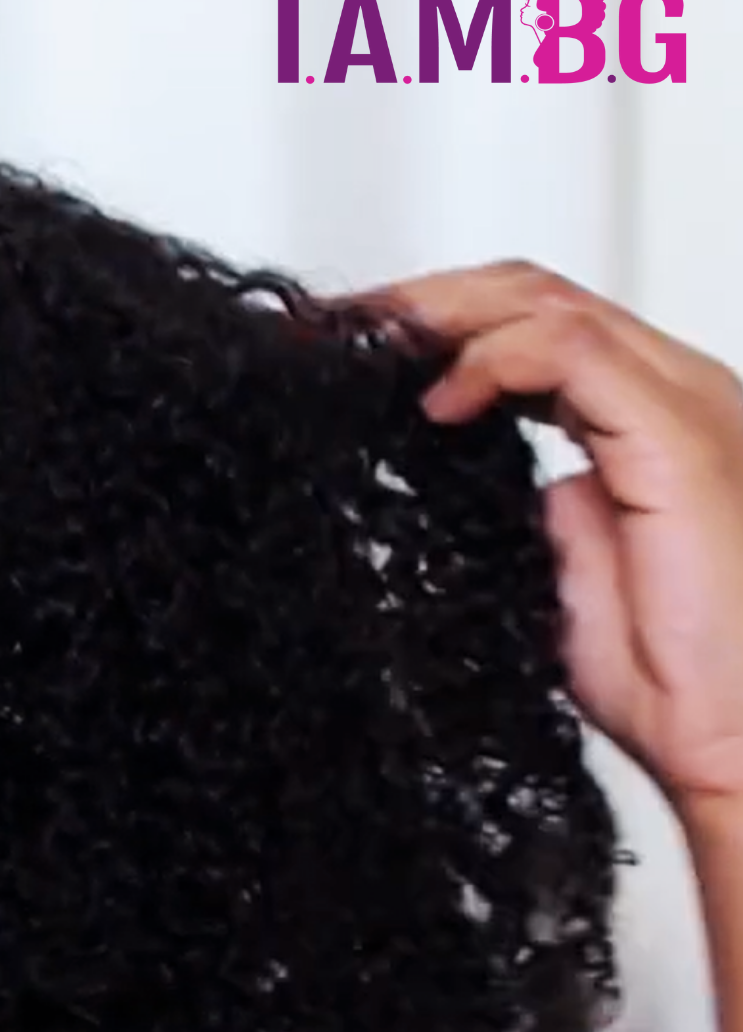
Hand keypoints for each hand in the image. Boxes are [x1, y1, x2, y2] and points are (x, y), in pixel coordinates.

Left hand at [342, 260, 742, 829]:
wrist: (734, 734)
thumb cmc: (670, 679)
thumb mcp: (557, 576)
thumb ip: (526, 513)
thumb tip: (472, 482)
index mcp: (639, 422)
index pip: (529, 331)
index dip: (434, 327)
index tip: (343, 353)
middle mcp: (669, 395)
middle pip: (532, 296)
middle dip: (420, 304)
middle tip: (330, 331)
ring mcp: (681, 405)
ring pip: (547, 305)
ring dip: (438, 315)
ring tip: (362, 346)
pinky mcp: (677, 436)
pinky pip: (572, 353)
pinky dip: (490, 362)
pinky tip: (437, 402)